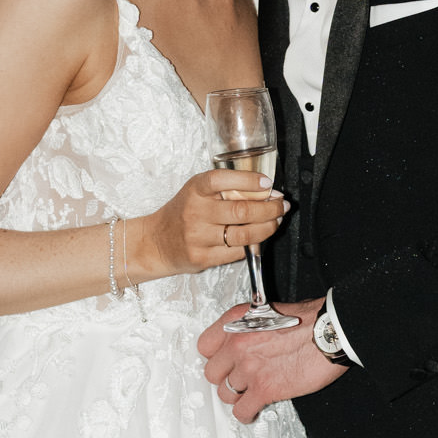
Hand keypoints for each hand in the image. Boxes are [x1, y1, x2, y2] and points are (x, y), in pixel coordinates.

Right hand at [136, 169, 285, 283]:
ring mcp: (198, 237)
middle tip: (281, 205)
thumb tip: (265, 191)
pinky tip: (258, 238)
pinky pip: (237, 252)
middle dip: (270, 208)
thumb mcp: (197, 193)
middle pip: (242, 210)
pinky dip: (253, 245)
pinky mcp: (202, 257)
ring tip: (276, 221)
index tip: (267, 183)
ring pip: (244, 234)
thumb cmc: (182, 213)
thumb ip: (226, 190)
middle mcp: (195, 212)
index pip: (222, 180)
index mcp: (195, 190)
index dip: (248, 180)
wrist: (156, 243)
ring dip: (267, 228)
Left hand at [198, 298, 343, 421]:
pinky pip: (241, 411)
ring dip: (238, 396)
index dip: (216, 357)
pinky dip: (247, 414)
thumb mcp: (268, 312)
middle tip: (239, 379)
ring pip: (226, 394)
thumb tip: (242, 342)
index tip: (224, 362)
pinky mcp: (264, 389)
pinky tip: (253, 410)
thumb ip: (248, 328)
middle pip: (212, 374)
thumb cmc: (310, 319)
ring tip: (251, 393)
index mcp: (235, 321)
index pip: (204, 346)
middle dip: (226, 378)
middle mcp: (237, 344)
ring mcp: (249, 368)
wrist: (331, 331)